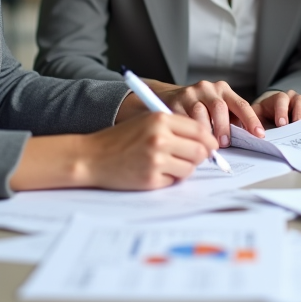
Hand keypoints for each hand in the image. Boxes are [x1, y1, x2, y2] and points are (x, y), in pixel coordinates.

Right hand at [8, 113, 216, 191]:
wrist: (92, 157)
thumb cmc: (120, 139)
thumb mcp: (147, 122)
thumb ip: (175, 127)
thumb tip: (206, 140)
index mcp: (160, 120)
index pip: (199, 130)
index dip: (207, 140)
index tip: (208, 145)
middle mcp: (160, 138)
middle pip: (200, 151)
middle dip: (199, 156)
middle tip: (188, 156)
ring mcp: (156, 160)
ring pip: (190, 168)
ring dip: (183, 168)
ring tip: (166, 163)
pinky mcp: (151, 180)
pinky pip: (174, 181)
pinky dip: (168, 178)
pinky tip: (153, 171)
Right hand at [134, 79, 264, 147]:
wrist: (170, 97)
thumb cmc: (200, 108)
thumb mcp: (218, 109)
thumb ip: (231, 119)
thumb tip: (248, 139)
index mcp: (223, 90)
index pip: (241, 104)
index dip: (251, 120)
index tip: (259, 134)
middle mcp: (207, 88)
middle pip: (220, 108)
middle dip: (224, 128)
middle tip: (225, 144)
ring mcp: (190, 93)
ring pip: (200, 113)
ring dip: (206, 131)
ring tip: (207, 145)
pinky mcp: (175, 101)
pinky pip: (184, 118)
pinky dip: (189, 131)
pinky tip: (191, 140)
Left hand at [253, 89, 300, 127]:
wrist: (272, 120)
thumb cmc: (263, 121)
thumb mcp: (256, 120)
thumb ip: (253, 125)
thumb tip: (252, 134)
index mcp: (277, 100)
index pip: (281, 99)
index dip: (281, 110)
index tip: (281, 124)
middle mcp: (293, 99)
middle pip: (299, 100)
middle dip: (299, 113)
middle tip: (299, 124)